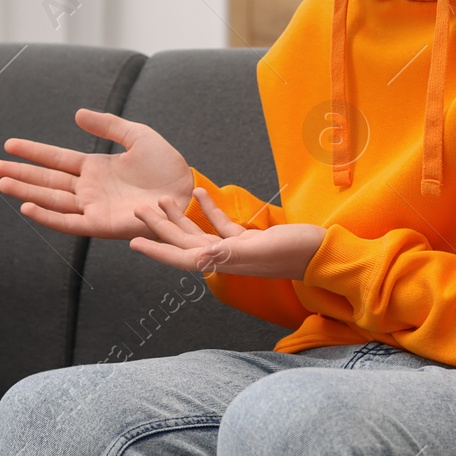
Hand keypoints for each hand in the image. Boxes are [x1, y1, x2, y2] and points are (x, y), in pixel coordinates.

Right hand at [0, 108, 194, 239]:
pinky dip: (47, 216)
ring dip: (27, 192)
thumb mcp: (138, 136)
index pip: (57, 159)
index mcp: (96, 168)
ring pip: (52, 200)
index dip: (34, 152)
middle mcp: (89, 189)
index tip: (10, 144)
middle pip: (47, 180)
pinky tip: (27, 207)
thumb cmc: (167, 167)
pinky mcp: (101, 225)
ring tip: (2, 183)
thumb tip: (77, 114)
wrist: (186, 192)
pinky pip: (69, 222)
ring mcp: (93, 207)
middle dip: (20, 173)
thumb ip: (109, 125)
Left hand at [129, 187, 326, 280]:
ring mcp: (237, 249)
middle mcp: (225, 258)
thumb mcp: (260, 252)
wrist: (324, 254)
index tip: (131, 242)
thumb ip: (229, 253)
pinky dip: (210, 208)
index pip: (182, 257)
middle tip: (138, 210)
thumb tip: (200, 256)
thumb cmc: (295, 254)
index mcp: (224, 263)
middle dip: (160, 227)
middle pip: (184, 242)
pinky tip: (201, 192)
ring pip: (200, 232)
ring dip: (180, 217)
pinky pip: (222, 223)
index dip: (156, 250)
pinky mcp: (250, 239)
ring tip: (161, 200)